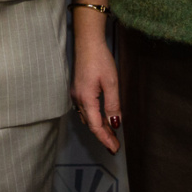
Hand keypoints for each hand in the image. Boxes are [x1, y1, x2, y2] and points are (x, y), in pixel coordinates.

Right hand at [71, 20, 121, 153]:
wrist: (87, 42)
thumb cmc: (100, 60)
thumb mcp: (111, 83)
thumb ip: (113, 105)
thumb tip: (115, 124)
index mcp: (86, 99)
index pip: (95, 126)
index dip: (105, 139)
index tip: (114, 148)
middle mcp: (78, 99)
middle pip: (90, 124)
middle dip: (102, 135)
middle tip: (114, 145)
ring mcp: (76, 94)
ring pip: (87, 117)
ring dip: (98, 127)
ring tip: (111, 134)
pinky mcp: (78, 89)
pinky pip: (86, 109)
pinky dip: (94, 117)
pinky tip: (102, 117)